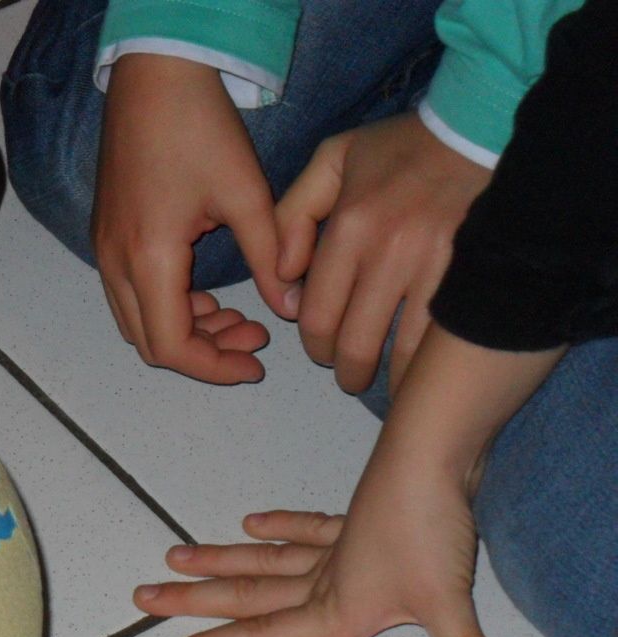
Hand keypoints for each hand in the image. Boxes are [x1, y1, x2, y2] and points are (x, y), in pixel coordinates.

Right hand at [93, 54, 291, 383]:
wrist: (154, 77)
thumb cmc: (198, 127)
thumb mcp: (247, 194)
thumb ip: (270, 256)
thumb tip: (287, 306)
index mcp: (150, 258)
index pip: (173, 346)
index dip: (214, 367)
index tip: (256, 363)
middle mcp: (116, 263)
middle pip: (150, 343)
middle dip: (203, 352)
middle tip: (254, 338)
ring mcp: (105, 251)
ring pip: (138, 322)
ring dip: (185, 330)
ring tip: (237, 315)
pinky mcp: (107, 236)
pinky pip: (131, 295)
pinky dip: (167, 307)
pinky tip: (205, 292)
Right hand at [134, 483, 507, 636]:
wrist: (434, 457)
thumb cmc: (432, 529)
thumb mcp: (449, 601)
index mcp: (333, 610)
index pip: (260, 636)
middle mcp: (322, 582)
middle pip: (244, 596)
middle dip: (191, 601)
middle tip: (144, 598)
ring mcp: (334, 549)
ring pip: (262, 562)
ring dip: (218, 562)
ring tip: (175, 557)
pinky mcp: (352, 521)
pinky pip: (306, 530)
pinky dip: (280, 528)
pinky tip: (254, 523)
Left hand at [276, 113, 489, 394]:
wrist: (482, 128)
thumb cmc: (402, 147)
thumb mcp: (332, 161)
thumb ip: (293, 216)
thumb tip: (282, 277)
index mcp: (351, 226)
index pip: (317, 314)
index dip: (315, 346)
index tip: (322, 353)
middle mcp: (390, 250)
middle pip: (356, 342)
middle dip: (348, 370)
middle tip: (351, 375)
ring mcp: (436, 264)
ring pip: (403, 349)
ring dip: (390, 375)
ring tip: (387, 380)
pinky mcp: (473, 272)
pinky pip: (444, 336)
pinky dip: (430, 361)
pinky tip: (424, 368)